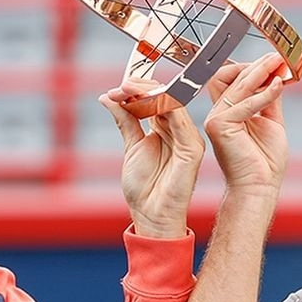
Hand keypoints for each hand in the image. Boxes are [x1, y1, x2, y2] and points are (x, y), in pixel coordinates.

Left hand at [100, 77, 204, 237]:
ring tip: (126, 90)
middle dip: (141, 87)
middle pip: (166, 96)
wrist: (150, 215)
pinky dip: (160, 105)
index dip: (138, 89)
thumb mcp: (131, 146)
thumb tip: (108, 97)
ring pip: (173, 102)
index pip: (157, 98)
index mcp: (168, 129)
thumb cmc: (144, 188)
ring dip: (148, 92)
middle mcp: (181, 131)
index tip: (117, 88)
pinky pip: (179, 118)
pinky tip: (142, 102)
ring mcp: (189, 139)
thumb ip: (125, 119)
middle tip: (120, 86)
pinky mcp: (192, 148)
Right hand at [201, 53, 288, 199]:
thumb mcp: (270, 122)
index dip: (248, 68)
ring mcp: (215, 120)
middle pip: (229, 77)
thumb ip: (268, 99)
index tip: (271, 61)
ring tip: (278, 64)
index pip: (230, 80)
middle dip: (255, 66)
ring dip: (259, 72)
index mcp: (227, 114)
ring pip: (235, 85)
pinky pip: (243, 102)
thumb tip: (274, 75)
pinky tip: (278, 87)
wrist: (260, 187)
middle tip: (276, 57)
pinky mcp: (218, 126)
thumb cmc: (265, 162)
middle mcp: (217, 115)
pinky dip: (263, 93)